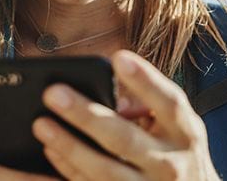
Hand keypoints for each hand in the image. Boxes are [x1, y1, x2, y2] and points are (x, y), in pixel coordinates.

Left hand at [33, 50, 219, 180]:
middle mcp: (171, 164)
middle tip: (53, 93)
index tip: (119, 57)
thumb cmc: (177, 153)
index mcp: (185, 133)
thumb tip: (110, 96)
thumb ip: (151, 106)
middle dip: (87, 116)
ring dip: (70, 147)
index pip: (169, 102)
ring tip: (41, 124)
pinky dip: (69, 170)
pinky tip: (50, 151)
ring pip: (105, 171)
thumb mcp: (177, 128)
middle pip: (125, 139)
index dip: (146, 80)